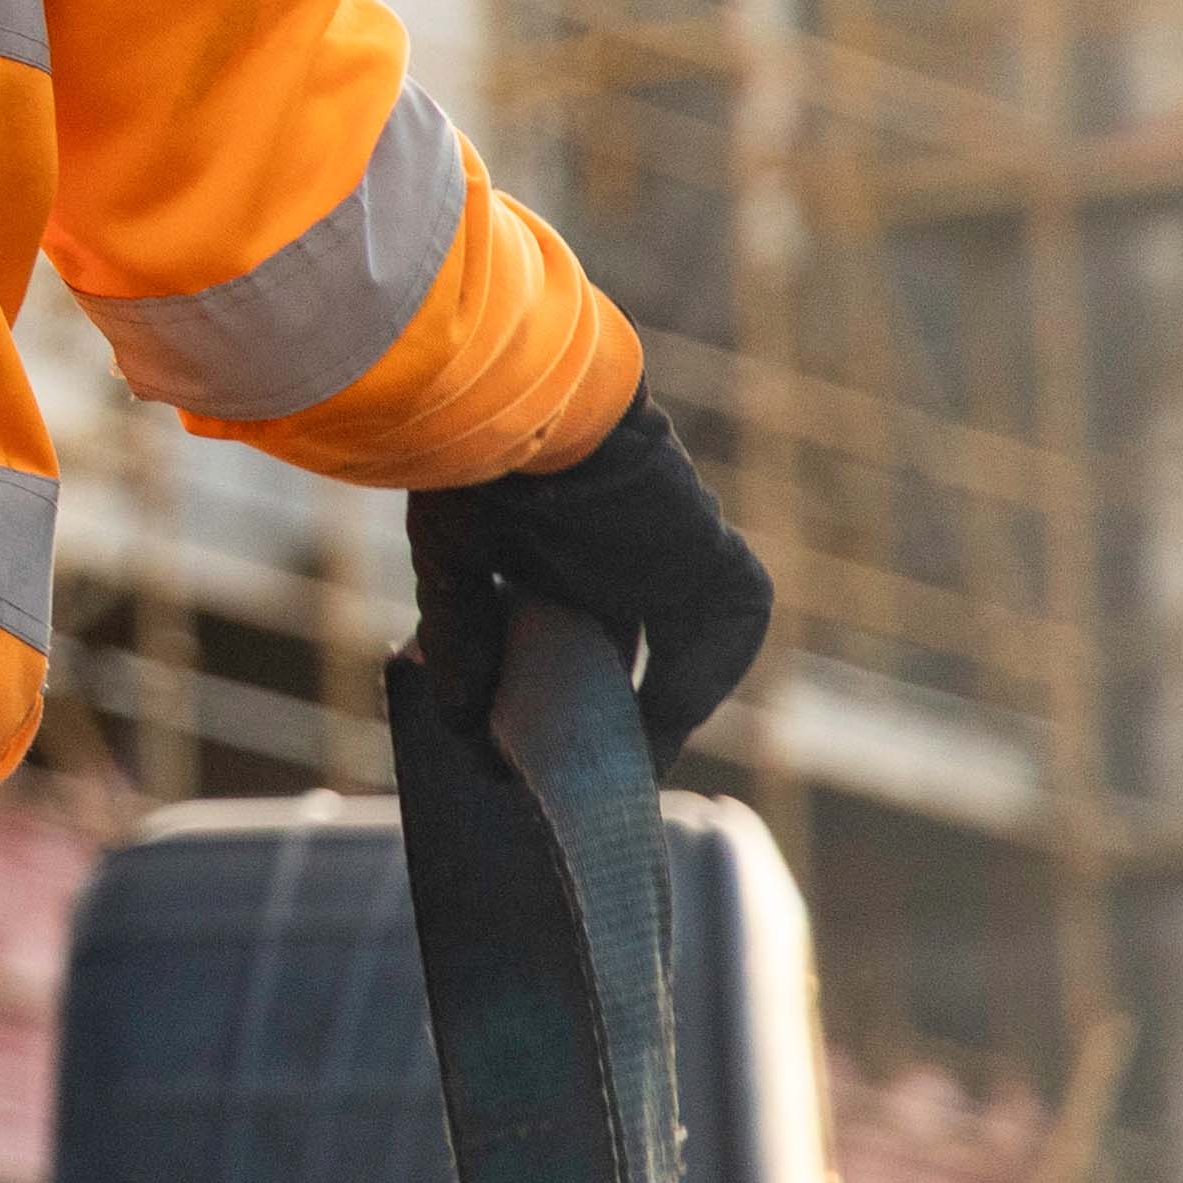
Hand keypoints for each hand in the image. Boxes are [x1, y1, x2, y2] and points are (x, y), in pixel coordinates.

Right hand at [405, 400, 770, 763]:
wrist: (520, 404)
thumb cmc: (472, 465)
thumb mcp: (454, 569)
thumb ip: (462, 646)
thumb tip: (460, 729)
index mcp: (548, 546)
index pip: (562, 637)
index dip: (552, 697)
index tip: (529, 754)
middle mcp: (611, 553)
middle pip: (618, 655)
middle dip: (602, 718)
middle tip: (577, 777)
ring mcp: (663, 554)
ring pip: (675, 647)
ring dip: (654, 707)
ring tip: (623, 768)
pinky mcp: (709, 555)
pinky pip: (727, 629)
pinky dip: (697, 682)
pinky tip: (657, 729)